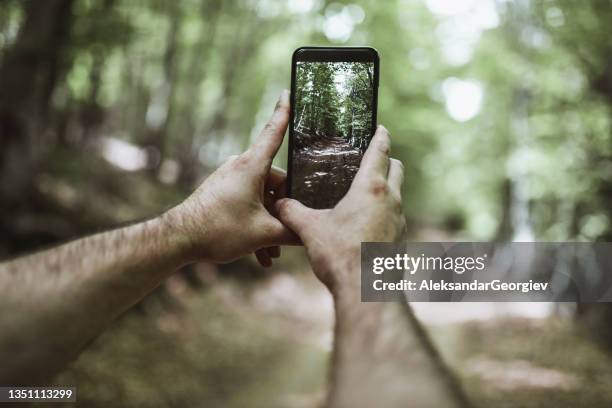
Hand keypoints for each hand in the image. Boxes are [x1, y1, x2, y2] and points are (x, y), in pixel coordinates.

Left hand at [164, 90, 297, 265]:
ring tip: (271, 253)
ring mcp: (231, 180)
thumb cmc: (218, 230)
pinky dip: (256, 226)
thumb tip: (311, 233)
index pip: (274, 132)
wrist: (178, 240)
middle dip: (284, 211)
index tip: (288, 91)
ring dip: (270, 225)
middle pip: (277, 182)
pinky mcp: (223, 193)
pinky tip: (259, 254)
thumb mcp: (263, 234)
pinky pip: (249, 204)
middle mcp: (241, 168)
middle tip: (290, 235)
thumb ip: (292, 232)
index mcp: (252, 167)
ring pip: (263, 199)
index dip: (284, 112)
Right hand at [276, 126, 405, 291]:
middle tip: (373, 159)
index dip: (381, 136)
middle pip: (397, 169)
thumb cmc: (340, 254)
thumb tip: (280, 204)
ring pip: (397, 195)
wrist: (365, 291)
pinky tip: (367, 225)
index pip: (381, 151)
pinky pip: (395, 219)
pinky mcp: (401, 241)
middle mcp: (391, 201)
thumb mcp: (309, 229)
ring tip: (366, 194)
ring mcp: (400, 222)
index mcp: (372, 188)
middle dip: (388, 160)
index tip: (381, 128)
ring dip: (386, 189)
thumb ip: (292, 212)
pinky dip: (384, 214)